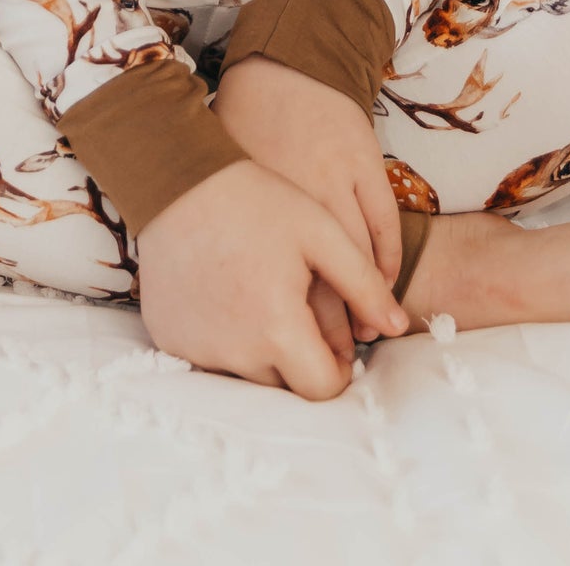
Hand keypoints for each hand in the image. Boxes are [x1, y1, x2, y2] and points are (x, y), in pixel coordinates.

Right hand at [134, 157, 407, 400]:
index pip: (322, 389)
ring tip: (261, 295)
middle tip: (297, 310)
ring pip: (247, 373)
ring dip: (262, 349)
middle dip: (300, 358)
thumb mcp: (320, 232)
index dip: (337, 369)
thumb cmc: (256, 200)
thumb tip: (399, 328)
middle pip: (284, 385)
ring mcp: (196, 348)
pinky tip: (227, 294)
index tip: (336, 343)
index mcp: (277, 329)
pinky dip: (223, 338)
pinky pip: (209, 355)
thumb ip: (363, 283)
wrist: (176, 179)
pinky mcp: (170, 338)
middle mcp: (234, 352)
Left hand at [213, 55, 401, 363]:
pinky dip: (388, 263)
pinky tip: (383, 287)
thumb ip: (234, 237)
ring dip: (369, 304)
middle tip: (338, 361)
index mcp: (258, 209)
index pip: (282, 288)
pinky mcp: (365, 163)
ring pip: (359, 259)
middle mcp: (297, 198)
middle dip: (334, 331)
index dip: (297, 330)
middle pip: (322, 282)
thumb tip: (226, 302)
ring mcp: (336, 180)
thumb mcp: (229, 187)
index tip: (303, 358)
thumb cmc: (243, 130)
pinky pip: (385, 225)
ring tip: (368, 333)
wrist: (282, 68)